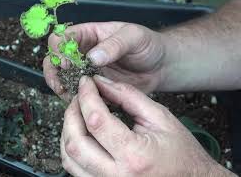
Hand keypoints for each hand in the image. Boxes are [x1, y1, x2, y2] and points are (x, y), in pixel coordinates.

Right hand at [43, 22, 165, 100]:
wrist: (160, 67)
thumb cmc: (148, 45)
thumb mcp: (134, 37)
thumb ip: (114, 45)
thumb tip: (92, 57)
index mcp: (89, 35)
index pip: (63, 38)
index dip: (59, 50)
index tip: (66, 63)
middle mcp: (83, 53)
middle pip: (55, 59)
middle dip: (53, 72)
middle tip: (60, 84)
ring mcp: (87, 72)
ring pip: (63, 78)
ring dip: (61, 87)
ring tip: (68, 95)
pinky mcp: (94, 88)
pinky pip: (78, 94)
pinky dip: (75, 99)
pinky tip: (81, 104)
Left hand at [60, 75, 235, 176]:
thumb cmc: (181, 152)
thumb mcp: (160, 117)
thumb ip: (128, 96)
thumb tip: (101, 82)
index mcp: (135, 155)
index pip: (97, 121)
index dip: (87, 96)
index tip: (85, 82)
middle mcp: (116, 176)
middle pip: (76, 141)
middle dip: (71, 112)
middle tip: (78, 97)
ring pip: (69, 158)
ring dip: (68, 130)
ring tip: (78, 113)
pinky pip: (75, 169)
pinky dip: (72, 148)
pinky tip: (81, 133)